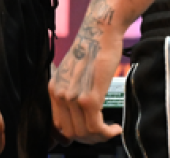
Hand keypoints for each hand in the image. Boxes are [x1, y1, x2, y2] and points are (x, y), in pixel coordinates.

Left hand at [49, 3, 124, 142]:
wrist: (100, 31)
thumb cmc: (93, 47)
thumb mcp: (74, 72)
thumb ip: (72, 91)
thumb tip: (81, 111)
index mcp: (54, 89)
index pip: (59, 126)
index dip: (76, 134)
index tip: (89, 132)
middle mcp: (59, 95)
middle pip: (72, 133)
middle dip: (89, 138)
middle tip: (103, 133)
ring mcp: (73, 98)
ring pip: (85, 133)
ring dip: (100, 137)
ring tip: (111, 130)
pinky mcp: (90, 98)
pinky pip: (96, 127)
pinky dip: (107, 133)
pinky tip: (115, 128)